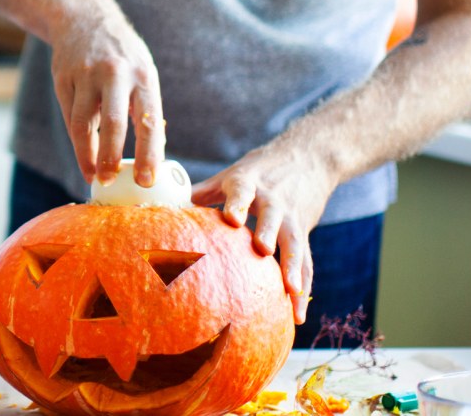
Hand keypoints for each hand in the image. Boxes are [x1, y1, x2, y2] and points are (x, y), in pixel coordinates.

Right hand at [49, 13, 165, 186]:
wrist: (83, 17)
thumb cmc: (121, 54)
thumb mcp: (142, 71)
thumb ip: (144, 107)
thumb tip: (152, 153)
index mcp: (142, 75)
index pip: (148, 121)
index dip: (149, 154)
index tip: (147, 180)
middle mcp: (114, 74)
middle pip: (112, 124)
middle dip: (111, 158)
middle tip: (110, 182)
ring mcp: (85, 75)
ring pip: (83, 123)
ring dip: (87, 154)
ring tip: (92, 175)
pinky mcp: (63, 78)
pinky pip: (69, 115)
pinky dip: (77, 137)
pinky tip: (83, 151)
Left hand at [191, 147, 334, 325]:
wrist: (308, 157)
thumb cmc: (258, 170)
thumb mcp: (229, 175)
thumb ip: (200, 192)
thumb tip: (163, 209)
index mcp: (249, 183)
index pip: (242, 191)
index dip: (238, 203)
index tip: (232, 218)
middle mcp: (274, 200)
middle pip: (273, 217)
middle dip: (269, 232)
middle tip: (264, 249)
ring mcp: (292, 217)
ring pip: (296, 244)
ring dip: (295, 269)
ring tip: (292, 292)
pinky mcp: (304, 232)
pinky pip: (306, 262)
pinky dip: (304, 286)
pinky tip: (297, 314)